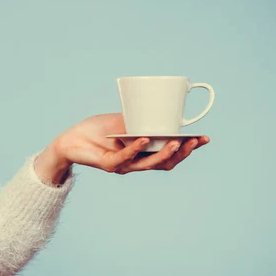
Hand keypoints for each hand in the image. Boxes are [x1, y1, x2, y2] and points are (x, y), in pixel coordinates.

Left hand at [43, 113, 209, 175]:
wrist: (71, 139)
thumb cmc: (97, 130)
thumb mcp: (124, 120)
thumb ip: (140, 119)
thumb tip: (163, 110)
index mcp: (143, 153)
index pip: (170, 155)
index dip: (187, 149)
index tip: (204, 138)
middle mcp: (135, 163)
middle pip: (164, 163)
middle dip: (182, 153)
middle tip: (195, 142)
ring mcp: (123, 165)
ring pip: (148, 164)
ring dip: (163, 153)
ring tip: (175, 142)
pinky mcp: (108, 164)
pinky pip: (125, 157)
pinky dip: (135, 148)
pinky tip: (143, 138)